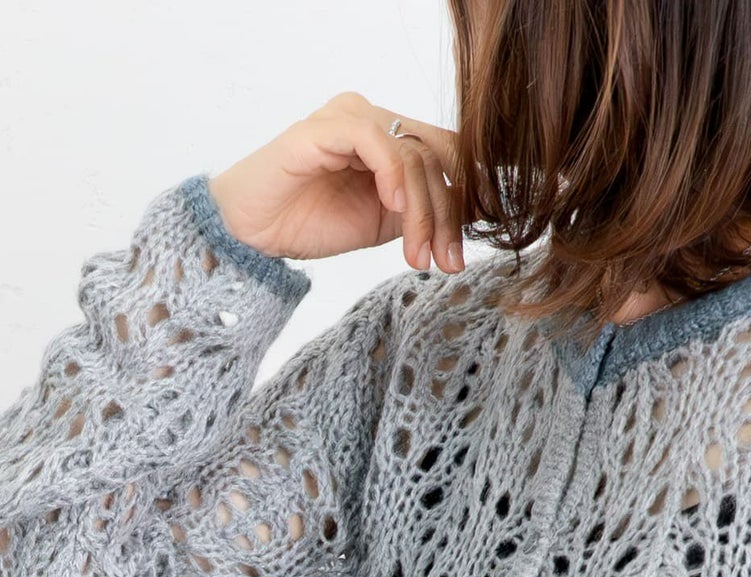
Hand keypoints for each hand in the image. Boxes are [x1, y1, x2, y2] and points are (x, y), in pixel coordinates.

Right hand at [206, 92, 465, 270]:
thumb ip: (421, 212)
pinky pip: (376, 141)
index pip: (444, 159)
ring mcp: (351, 118)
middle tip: (446, 263)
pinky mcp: (327, 125)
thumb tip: (473, 214)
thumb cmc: (311, 222)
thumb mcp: (383, 224)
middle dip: (447, 218)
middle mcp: (374, 120)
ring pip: (412, 154)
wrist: (256, 231)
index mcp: (390, 139)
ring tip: (417, 256)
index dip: (463, 203)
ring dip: (423, 212)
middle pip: (435, 159)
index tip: (460, 254)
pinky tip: (395, 210)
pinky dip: (394, 177)